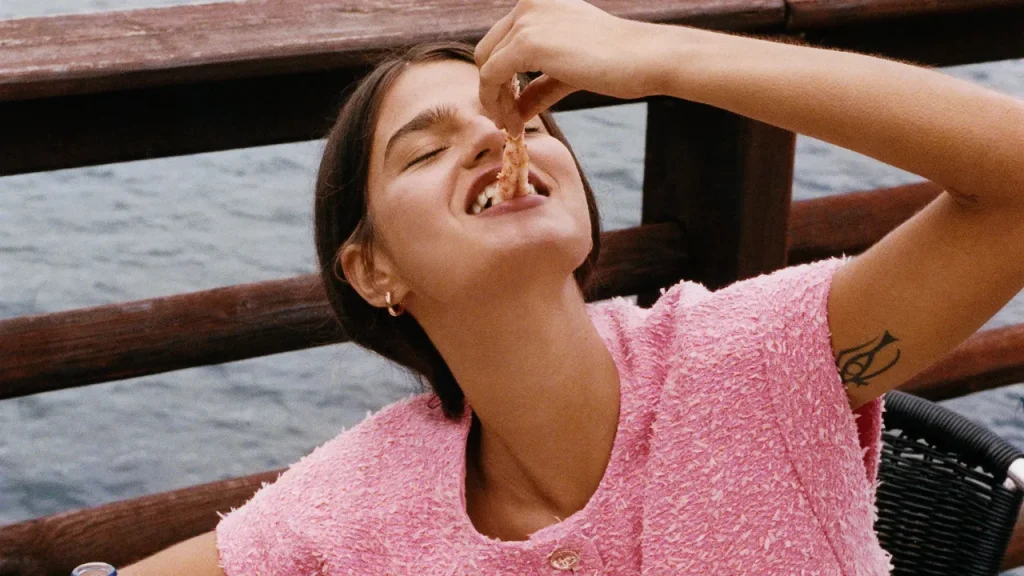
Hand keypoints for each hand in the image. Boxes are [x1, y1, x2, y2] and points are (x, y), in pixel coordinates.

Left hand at [475, 0, 673, 130]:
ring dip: (494, 101)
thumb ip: (539, 86)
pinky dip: (496, 103)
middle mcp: (529, 4)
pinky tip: (514, 123)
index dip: (500, 78)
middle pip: (487, 51)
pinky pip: (491, 76)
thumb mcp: (568, 73)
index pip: (501, 41)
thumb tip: (515, 112)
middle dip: (492, 90)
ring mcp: (526, 20)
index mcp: (540, 3)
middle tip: (506, 121)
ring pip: (486, 65)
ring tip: (511, 126)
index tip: (509, 109)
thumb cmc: (619, 63)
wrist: (646, 58)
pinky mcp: (527, 41)